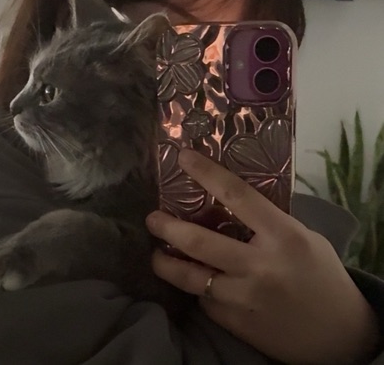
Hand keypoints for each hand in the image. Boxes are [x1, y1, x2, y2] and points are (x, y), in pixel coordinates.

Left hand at [146, 150, 379, 364]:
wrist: (341, 338)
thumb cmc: (323, 277)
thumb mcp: (303, 238)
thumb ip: (267, 223)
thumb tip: (227, 205)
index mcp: (282, 236)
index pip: (237, 196)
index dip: (206, 173)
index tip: (183, 157)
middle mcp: (259, 266)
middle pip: (199, 242)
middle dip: (168, 227)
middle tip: (153, 218)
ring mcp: (244, 298)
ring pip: (191, 278)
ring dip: (166, 264)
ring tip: (157, 254)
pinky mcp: (236, 324)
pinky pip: (206, 302)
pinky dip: (200, 290)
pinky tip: (199, 283)